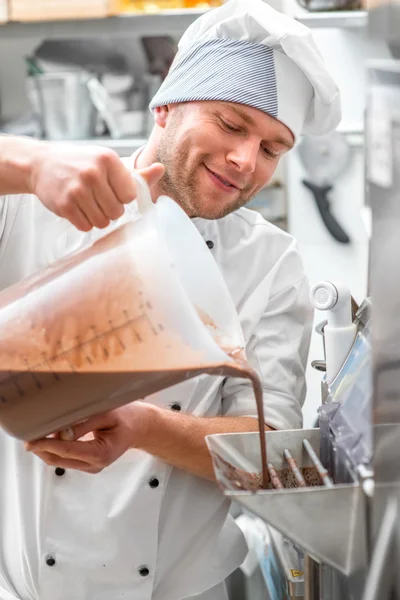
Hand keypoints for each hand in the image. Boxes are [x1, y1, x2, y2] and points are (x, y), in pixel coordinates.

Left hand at [25, 402, 152, 472]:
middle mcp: (95, 464)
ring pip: (60, 461)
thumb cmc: (127, 418)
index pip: (67, 450)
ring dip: (47, 449)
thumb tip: (61, 432)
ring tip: (37, 434)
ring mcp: (91, 466)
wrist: (140, 427)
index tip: (30, 441)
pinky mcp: (88, 464)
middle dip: (41, 449)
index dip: (46, 445)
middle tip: (28, 435)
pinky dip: (56, 449)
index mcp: (101, 453)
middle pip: (59, 459)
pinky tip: (50, 438)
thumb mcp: (106, 414)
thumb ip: (83, 424)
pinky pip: (66, 459)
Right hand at [29, 144, 163, 231]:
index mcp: (108, 160)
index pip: (130, 196)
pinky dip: (84, 222)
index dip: (122, 197)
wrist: (42, 164)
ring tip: (88, 204)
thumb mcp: (108, 163)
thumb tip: (161, 169)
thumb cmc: (81, 164)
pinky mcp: (64, 205)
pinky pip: (86, 226)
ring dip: (97, 218)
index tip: (111, 190)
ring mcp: (77, 189)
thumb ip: (136, 173)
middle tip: (98, 199)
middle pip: (117, 212)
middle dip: (110, 210)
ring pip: (102, 222)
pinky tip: (78, 209)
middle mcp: (93, 173)